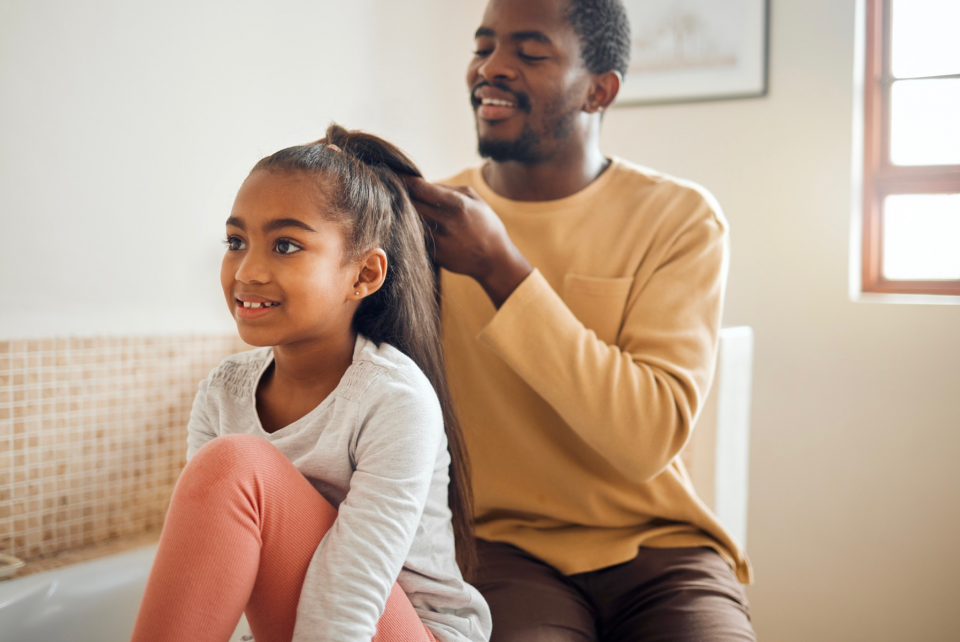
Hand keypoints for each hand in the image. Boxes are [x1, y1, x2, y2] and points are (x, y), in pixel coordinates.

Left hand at [403, 176, 531, 307]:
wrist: (494, 259)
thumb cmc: (485, 224)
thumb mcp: (474, 199)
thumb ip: (448, 189)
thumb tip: (422, 183)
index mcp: (457, 204)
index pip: (420, 188)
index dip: (403, 180)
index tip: (393, 174)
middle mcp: (446, 222)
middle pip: (410, 204)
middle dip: (399, 195)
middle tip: (390, 189)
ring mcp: (439, 240)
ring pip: (409, 222)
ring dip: (402, 214)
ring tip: (396, 207)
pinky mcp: (434, 255)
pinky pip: (414, 238)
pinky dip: (409, 231)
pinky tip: (408, 226)